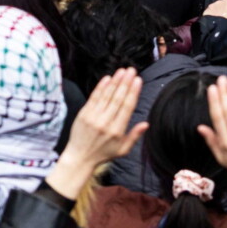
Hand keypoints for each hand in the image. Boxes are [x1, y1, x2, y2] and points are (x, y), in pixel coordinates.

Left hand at [43, 68, 146, 199]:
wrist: (80, 157)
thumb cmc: (103, 154)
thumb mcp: (123, 150)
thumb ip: (134, 136)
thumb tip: (146, 124)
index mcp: (117, 131)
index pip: (127, 107)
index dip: (133, 92)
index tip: (138, 80)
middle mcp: (105, 122)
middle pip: (117, 98)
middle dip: (125, 82)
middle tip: (132, 70)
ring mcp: (93, 117)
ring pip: (106, 96)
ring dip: (115, 82)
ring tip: (122, 71)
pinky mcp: (83, 114)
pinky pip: (94, 98)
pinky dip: (100, 87)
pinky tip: (107, 78)